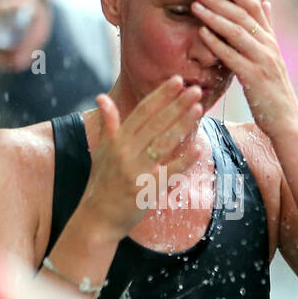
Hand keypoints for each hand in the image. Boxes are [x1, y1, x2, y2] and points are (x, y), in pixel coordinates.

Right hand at [77, 76, 203, 241]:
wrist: (98, 218)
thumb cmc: (101, 182)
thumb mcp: (101, 150)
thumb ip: (107, 123)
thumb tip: (102, 97)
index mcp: (117, 140)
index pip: (142, 112)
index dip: (160, 95)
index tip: (177, 80)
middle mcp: (125, 152)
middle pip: (155, 123)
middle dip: (177, 105)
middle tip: (196, 90)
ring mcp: (136, 171)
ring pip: (163, 143)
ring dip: (182, 125)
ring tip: (199, 109)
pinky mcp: (147, 190)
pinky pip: (169, 172)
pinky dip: (183, 161)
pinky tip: (198, 148)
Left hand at [191, 0, 297, 134]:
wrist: (287, 119)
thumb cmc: (275, 90)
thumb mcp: (273, 55)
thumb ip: (268, 29)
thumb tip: (266, 1)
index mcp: (271, 40)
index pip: (255, 8)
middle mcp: (268, 46)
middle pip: (242, 16)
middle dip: (219, 1)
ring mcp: (262, 61)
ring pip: (236, 32)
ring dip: (213, 17)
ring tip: (195, 6)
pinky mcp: (254, 77)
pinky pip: (232, 55)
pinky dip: (216, 42)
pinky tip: (202, 33)